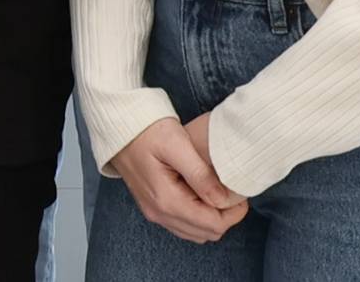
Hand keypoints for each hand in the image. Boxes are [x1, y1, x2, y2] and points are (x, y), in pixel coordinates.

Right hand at [110, 116, 247, 243]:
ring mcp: (154, 212)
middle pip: (206, 233)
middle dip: (226, 216)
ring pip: (196, 232)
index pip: (213, 224)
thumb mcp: (178, 145)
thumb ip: (201, 175)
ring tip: (217, 191)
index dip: (234, 212)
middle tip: (232, 191)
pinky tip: (201, 194)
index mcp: (167, 201)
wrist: (118, 127)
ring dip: (212, 218)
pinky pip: (183, 225)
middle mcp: (159, 213)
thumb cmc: (147, 130)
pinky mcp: (153, 207)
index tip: (241, 192)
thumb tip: (224, 199)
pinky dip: (198, 216)